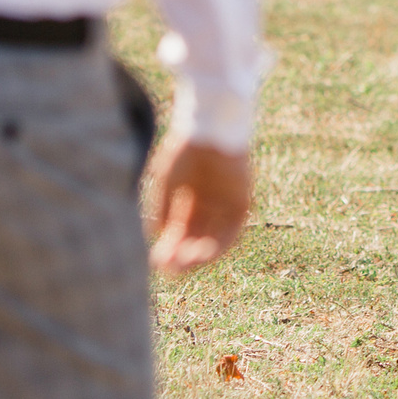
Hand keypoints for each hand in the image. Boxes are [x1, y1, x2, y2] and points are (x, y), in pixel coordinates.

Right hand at [148, 139, 253, 274]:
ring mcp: (225, 203)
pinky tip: (204, 254)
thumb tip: (156, 237)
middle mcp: (207, 204)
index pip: (180, 232)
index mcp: (188, 198)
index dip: (170, 248)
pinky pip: (232, 229)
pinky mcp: (241, 201)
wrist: (209, 128)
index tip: (157, 263)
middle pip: (196, 238)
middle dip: (184, 255)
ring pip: (213, 237)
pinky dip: (219, 244)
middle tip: (171, 270)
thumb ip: (163, 209)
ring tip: (186, 265)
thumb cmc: (184, 151)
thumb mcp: (166, 183)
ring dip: (201, 254)